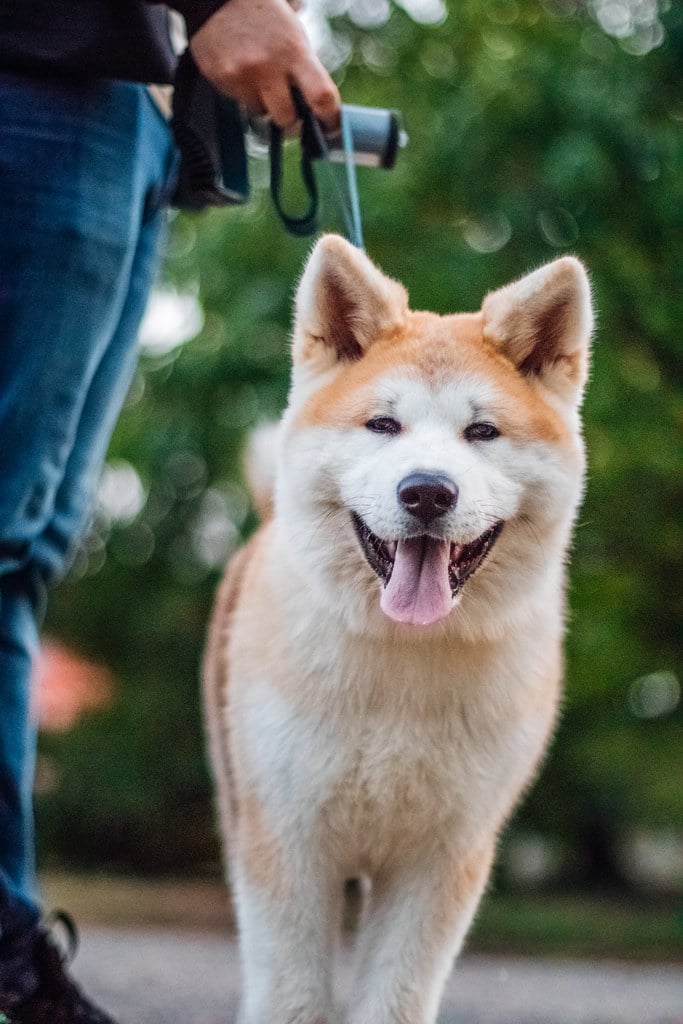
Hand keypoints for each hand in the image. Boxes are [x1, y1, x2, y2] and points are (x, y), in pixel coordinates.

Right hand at [189, 0, 340, 129]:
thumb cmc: (263, 14)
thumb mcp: (293, 34)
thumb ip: (306, 68)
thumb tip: (319, 105)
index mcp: (294, 51)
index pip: (321, 97)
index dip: (330, 119)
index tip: (331, 127)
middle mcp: (269, 66)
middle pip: (288, 119)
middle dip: (291, 120)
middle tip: (291, 114)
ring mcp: (243, 75)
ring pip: (261, 114)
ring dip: (265, 106)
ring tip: (260, 79)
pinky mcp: (222, 80)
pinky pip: (239, 104)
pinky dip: (244, 95)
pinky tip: (242, 72)